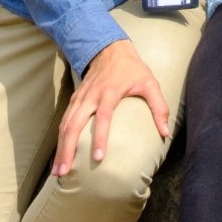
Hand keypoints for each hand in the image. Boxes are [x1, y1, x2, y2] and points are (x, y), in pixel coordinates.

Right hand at [51, 39, 169, 176]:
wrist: (109, 49)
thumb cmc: (132, 69)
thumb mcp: (149, 83)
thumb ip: (158, 106)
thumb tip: (165, 132)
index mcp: (109, 92)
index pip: (102, 118)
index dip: (100, 137)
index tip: (98, 157)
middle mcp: (90, 97)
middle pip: (74, 125)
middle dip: (67, 149)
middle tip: (64, 172)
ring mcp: (80, 98)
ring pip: (65, 125)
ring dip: (60, 148)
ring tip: (57, 171)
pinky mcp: (74, 100)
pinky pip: (64, 121)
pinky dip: (59, 139)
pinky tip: (59, 155)